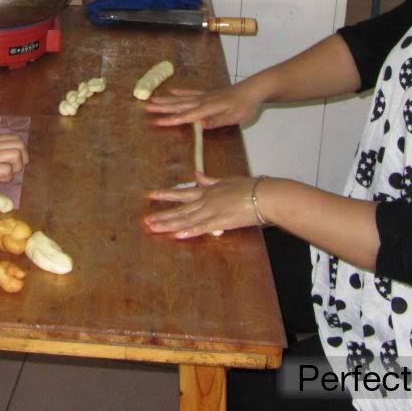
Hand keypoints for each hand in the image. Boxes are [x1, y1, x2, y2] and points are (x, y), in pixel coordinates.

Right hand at [0, 133, 28, 186]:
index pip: (15, 138)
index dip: (18, 150)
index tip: (10, 161)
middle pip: (21, 145)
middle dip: (22, 159)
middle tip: (12, 168)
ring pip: (18, 156)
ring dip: (16, 168)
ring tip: (5, 174)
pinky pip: (7, 170)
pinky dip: (6, 177)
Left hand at [143, 174, 257, 237]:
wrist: (265, 195)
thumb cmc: (251, 187)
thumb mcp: (227, 180)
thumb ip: (210, 180)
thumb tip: (197, 175)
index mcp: (208, 191)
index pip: (183, 194)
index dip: (166, 194)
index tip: (151, 194)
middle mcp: (206, 201)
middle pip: (180, 209)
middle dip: (162, 215)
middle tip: (145, 220)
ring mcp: (212, 211)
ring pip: (186, 219)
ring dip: (169, 224)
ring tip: (154, 228)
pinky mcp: (221, 221)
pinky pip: (202, 228)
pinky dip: (189, 231)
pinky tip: (177, 235)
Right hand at [144, 83, 264, 128]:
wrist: (253, 89)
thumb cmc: (245, 106)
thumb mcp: (234, 117)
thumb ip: (216, 121)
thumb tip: (199, 125)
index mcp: (208, 109)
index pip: (187, 116)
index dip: (171, 119)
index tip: (157, 121)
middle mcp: (203, 101)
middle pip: (179, 105)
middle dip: (162, 108)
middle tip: (146, 108)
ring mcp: (204, 96)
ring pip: (181, 99)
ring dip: (166, 100)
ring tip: (152, 100)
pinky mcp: (208, 93)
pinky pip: (191, 92)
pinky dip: (181, 92)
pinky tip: (171, 91)